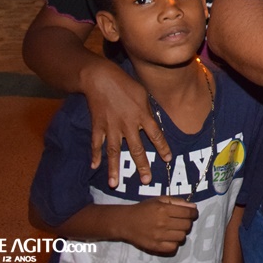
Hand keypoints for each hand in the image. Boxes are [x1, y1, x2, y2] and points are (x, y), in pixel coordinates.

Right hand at [81, 59, 170, 187]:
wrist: (101, 78)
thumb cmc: (125, 83)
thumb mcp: (143, 93)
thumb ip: (148, 110)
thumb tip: (153, 121)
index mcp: (142, 115)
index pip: (156, 134)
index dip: (163, 147)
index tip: (168, 159)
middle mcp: (128, 124)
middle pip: (137, 149)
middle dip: (142, 166)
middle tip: (147, 181)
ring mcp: (112, 127)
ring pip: (114, 151)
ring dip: (114, 168)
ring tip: (114, 184)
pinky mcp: (98, 126)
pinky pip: (97, 143)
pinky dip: (94, 155)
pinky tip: (94, 167)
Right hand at [121, 196, 197, 254]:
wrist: (126, 222)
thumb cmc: (144, 209)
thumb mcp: (160, 200)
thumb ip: (178, 202)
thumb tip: (193, 207)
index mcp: (164, 209)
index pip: (188, 213)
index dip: (194, 214)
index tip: (193, 214)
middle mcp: (163, 223)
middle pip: (187, 226)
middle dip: (188, 222)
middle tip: (182, 221)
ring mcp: (159, 236)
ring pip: (182, 237)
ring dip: (181, 233)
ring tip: (175, 229)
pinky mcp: (155, 246)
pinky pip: (173, 247)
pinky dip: (174, 243)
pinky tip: (170, 238)